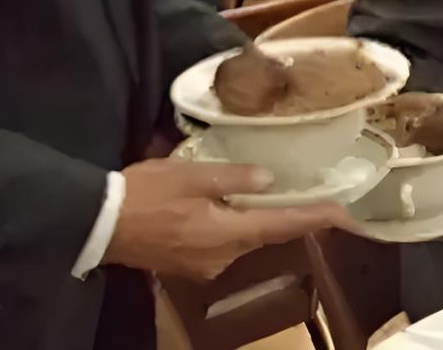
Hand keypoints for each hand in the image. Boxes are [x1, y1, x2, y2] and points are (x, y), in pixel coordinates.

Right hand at [103, 159, 351, 281]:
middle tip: (306, 192)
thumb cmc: (145, 195)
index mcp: (227, 234)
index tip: (345, 215)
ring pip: (239, 238)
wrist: (97, 225)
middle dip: (282, 214)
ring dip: (250, 217)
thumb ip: (232, 179)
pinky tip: (221, 205)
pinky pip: (218, 242)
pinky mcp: (186, 264)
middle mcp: (221, 257)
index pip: (281, 226)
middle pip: (262, 233)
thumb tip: (267, 180)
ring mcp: (202, 265)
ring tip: (259, 191)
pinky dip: (227, 223)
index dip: (315, 219)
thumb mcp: (191, 175)